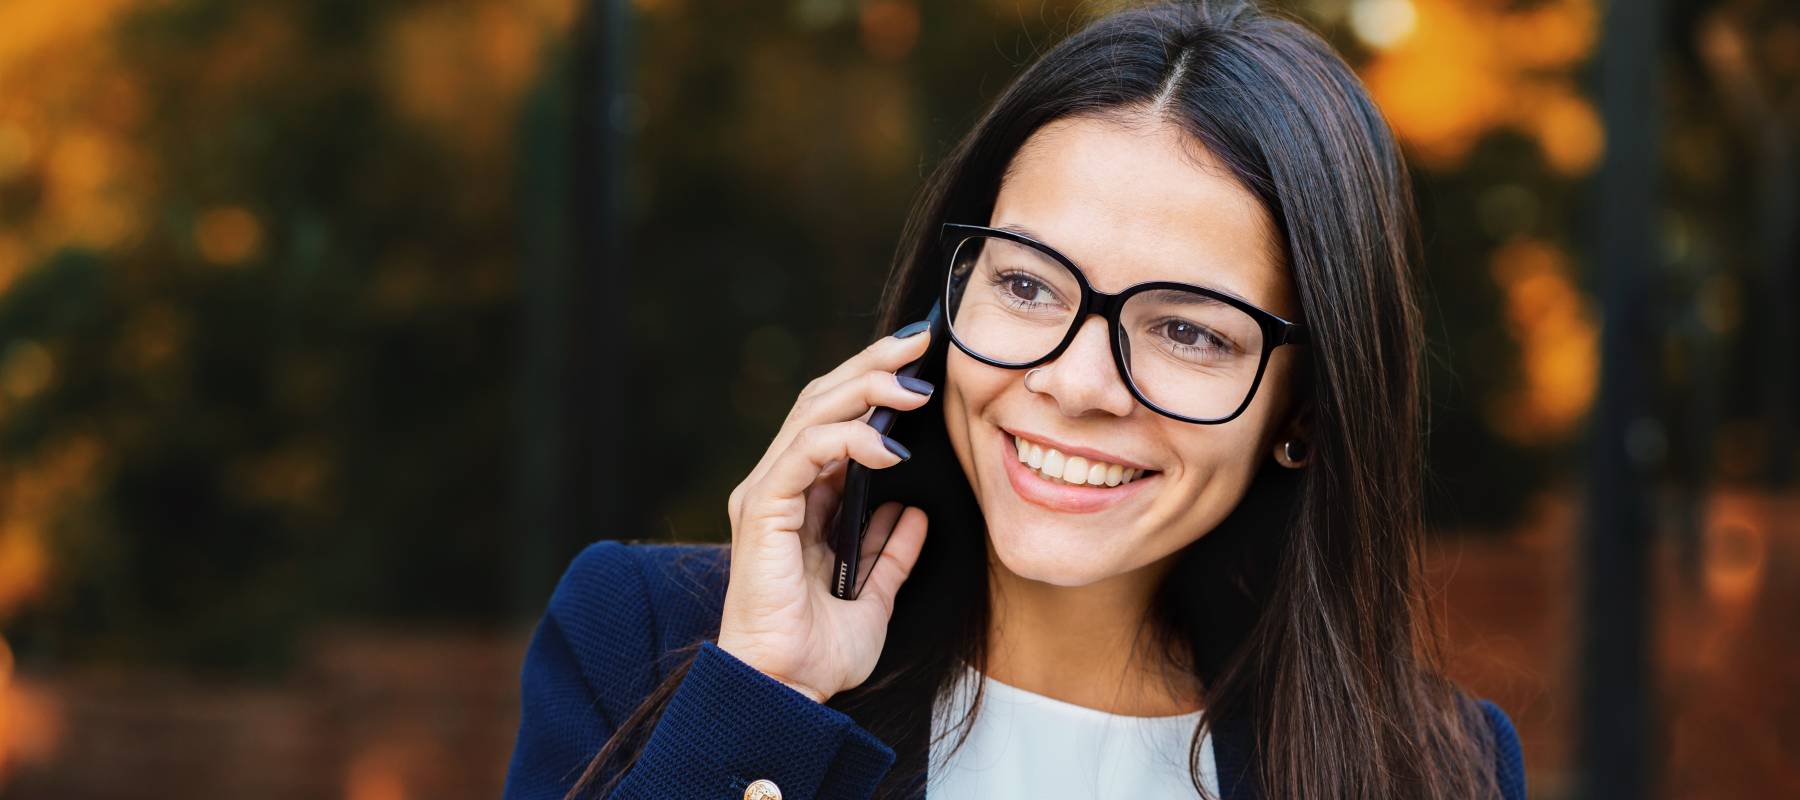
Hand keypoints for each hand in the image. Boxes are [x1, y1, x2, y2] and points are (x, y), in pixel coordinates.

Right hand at [717, 322, 934, 703]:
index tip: (921, 361)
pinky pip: (804, 454)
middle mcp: (778, 487)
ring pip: (812, 414)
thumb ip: (891, 554)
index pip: (835, 419)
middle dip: (873, 366)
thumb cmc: (817, 654)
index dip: (874, 384)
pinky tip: (888, 446)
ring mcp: (766, 495)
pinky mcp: (761, 510)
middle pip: (822, 401)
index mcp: (800, 501)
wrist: (787, 692)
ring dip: (866, 391)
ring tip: (913, 388)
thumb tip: (915, 515)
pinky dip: (847, 440)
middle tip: (919, 343)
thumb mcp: (874, 597)